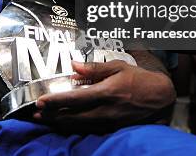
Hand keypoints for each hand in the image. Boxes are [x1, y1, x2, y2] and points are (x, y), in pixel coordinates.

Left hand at [33, 60, 174, 132]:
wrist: (160, 97)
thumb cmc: (138, 79)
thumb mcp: (117, 67)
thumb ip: (93, 68)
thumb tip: (73, 66)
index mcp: (106, 92)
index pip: (75, 98)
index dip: (56, 101)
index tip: (40, 101)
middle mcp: (105, 110)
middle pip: (72, 116)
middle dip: (52, 115)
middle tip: (35, 113)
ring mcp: (108, 122)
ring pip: (78, 125)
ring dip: (59, 123)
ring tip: (44, 119)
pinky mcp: (112, 128)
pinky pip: (88, 129)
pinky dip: (73, 128)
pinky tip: (63, 125)